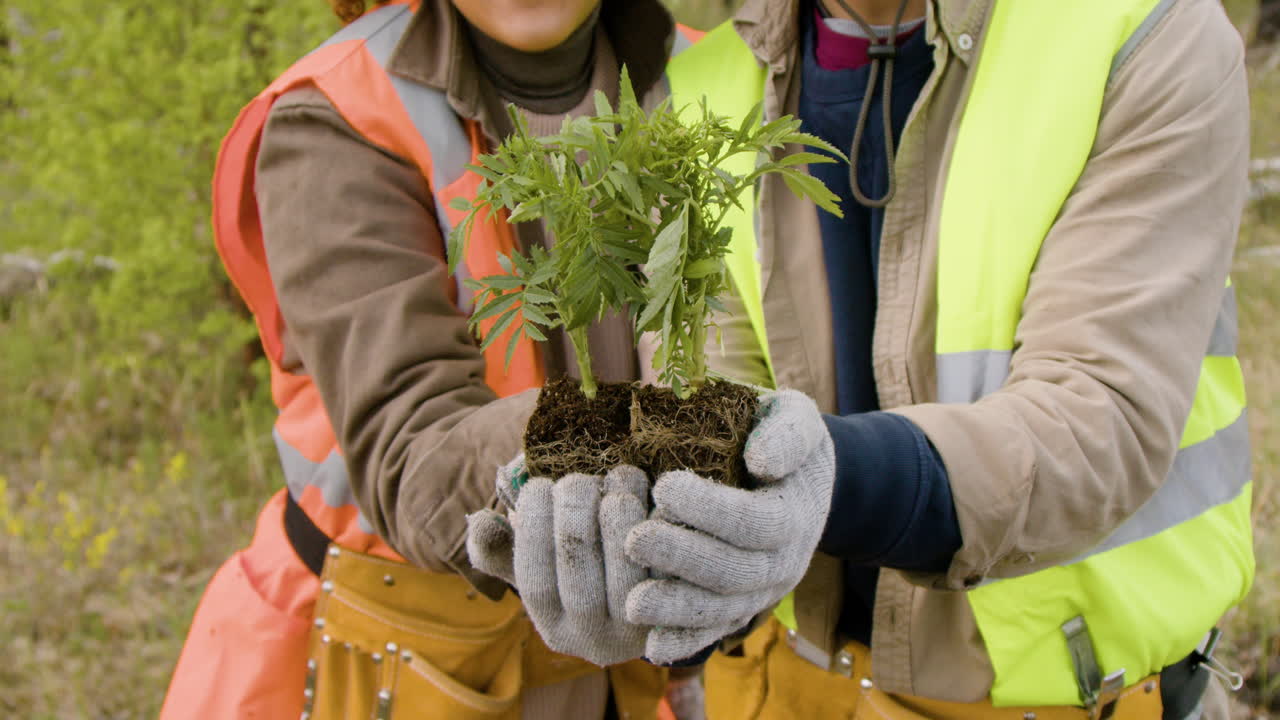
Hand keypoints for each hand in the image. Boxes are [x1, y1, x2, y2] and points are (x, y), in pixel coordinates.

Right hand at [466, 457, 650, 666]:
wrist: (654, 604)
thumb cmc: (580, 572)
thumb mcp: (538, 566)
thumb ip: (501, 548)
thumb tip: (479, 521)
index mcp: (554, 629)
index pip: (535, 579)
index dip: (533, 526)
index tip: (538, 485)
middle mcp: (594, 640)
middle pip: (578, 571)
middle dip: (573, 514)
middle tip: (575, 478)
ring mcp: (639, 628)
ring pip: (624, 569)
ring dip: (616, 515)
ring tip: (611, 480)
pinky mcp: (677, 607)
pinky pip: (665, 563)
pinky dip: (654, 522)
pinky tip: (643, 492)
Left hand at [623, 390, 834, 663]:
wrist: (799, 478)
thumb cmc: (782, 438)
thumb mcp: (796, 419)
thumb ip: (788, 434)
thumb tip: (761, 459)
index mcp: (794, 514)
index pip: (753, 520)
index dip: (710, 508)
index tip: (665, 487)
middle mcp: (783, 562)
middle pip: (734, 570)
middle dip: (683, 558)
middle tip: (634, 540)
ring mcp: (763, 590)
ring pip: (723, 608)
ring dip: (678, 609)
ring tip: (633, 603)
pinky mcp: (742, 607)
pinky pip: (716, 629)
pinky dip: (686, 641)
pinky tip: (653, 648)